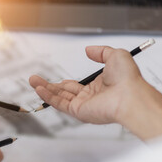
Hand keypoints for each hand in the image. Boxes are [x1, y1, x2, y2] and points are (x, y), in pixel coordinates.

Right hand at [30, 46, 161, 139]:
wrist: (129, 95)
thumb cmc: (127, 79)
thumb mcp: (115, 55)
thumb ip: (100, 52)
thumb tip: (89, 50)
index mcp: (98, 86)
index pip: (77, 85)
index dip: (65, 82)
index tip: (58, 79)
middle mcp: (90, 97)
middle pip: (64, 91)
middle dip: (49, 85)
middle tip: (37, 79)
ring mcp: (83, 104)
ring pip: (59, 97)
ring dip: (45, 89)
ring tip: (32, 81)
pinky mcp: (78, 111)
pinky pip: (60, 103)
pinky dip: (48, 96)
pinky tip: (39, 89)